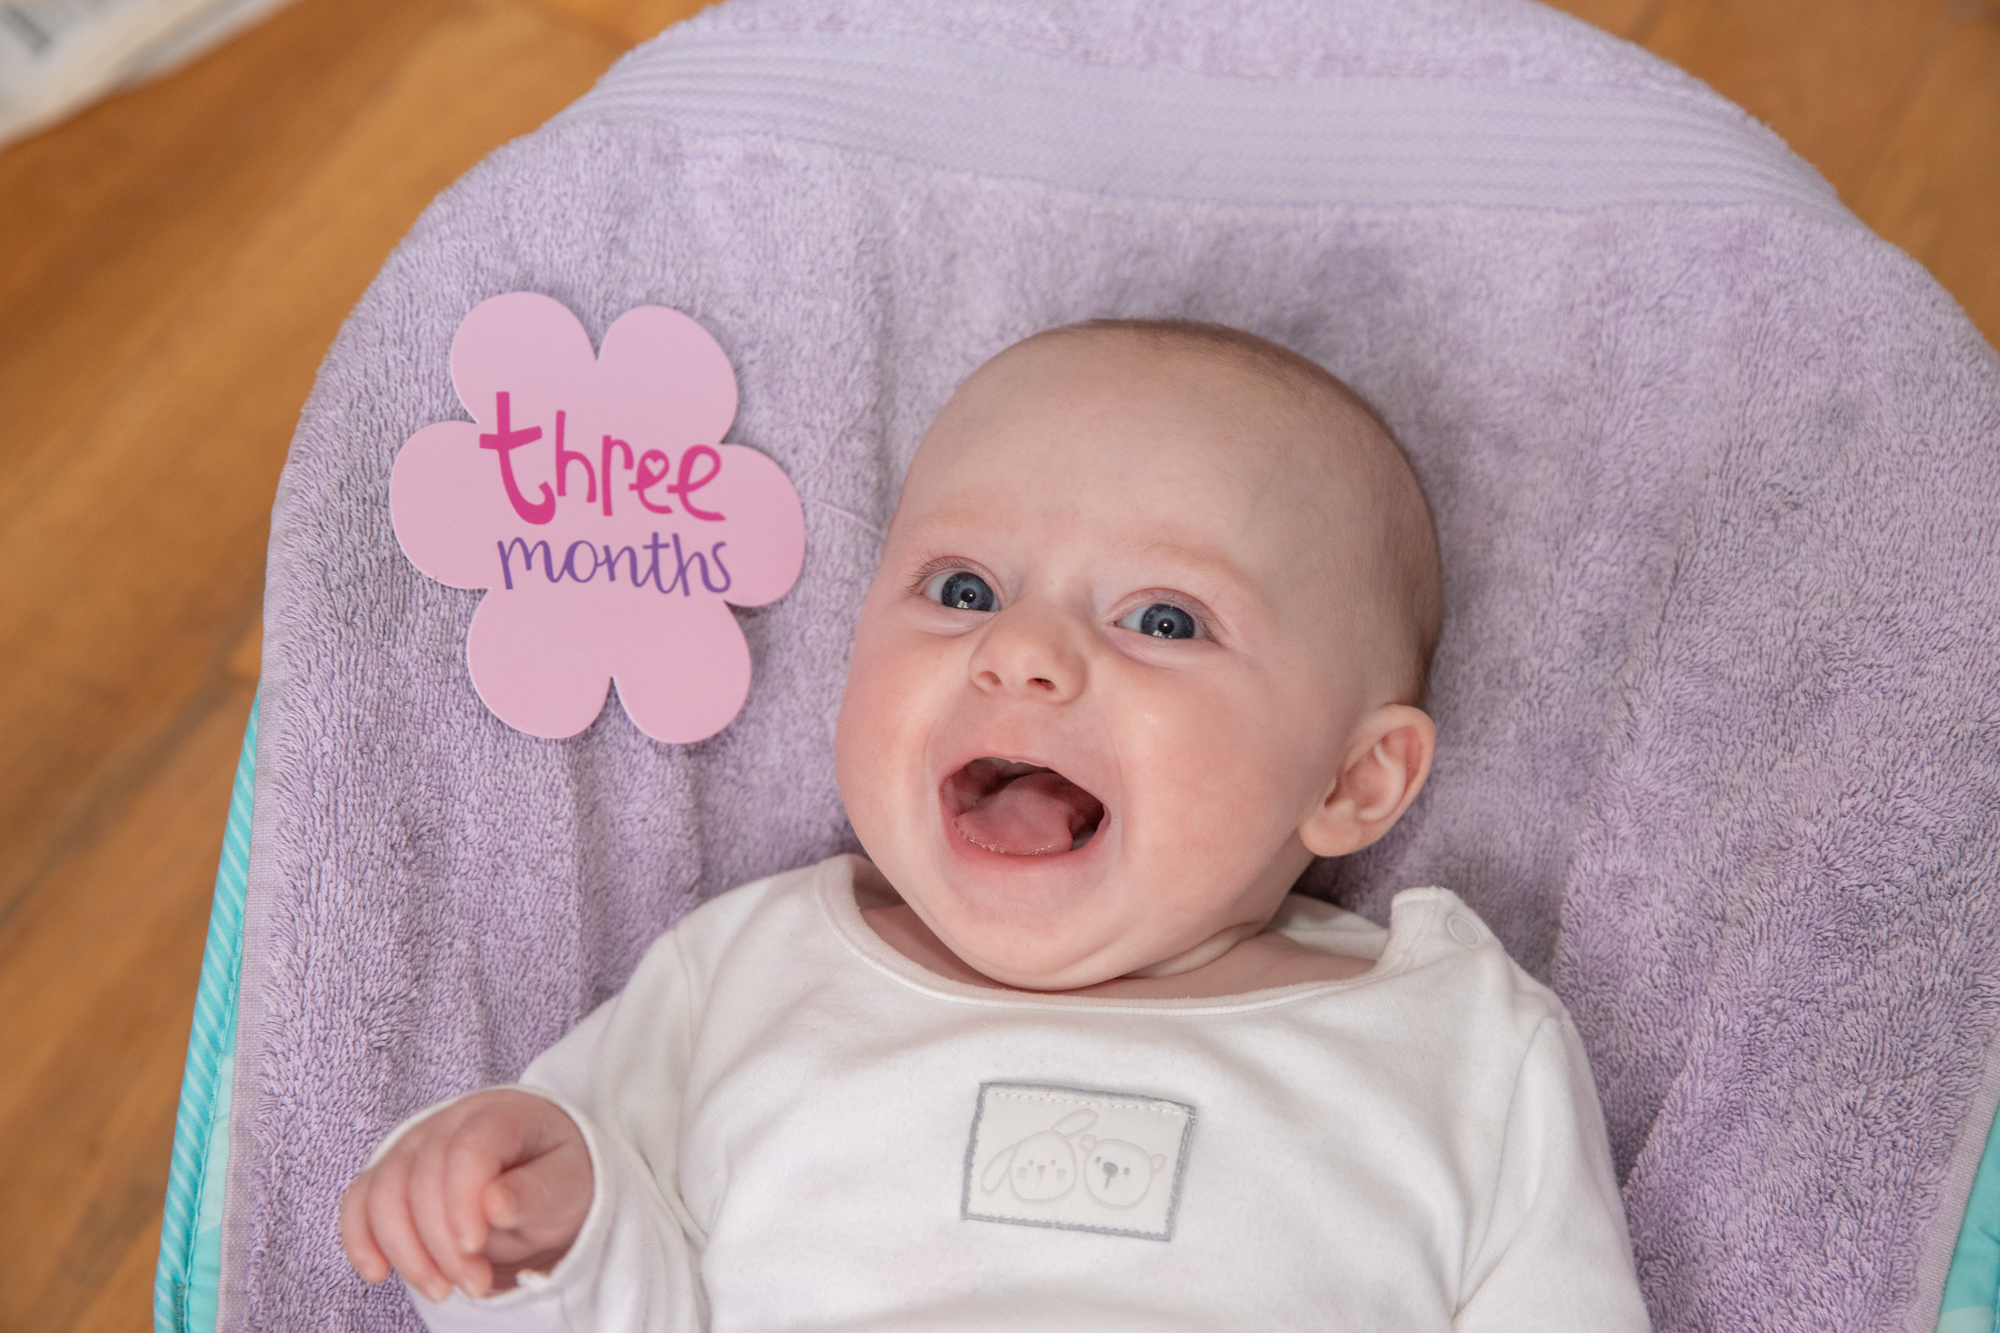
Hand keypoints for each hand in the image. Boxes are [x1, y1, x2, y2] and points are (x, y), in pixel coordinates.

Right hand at [340, 1088, 593, 1301]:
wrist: (543, 1173)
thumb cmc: (558, 1175)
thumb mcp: (568, 1183)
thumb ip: (536, 1192)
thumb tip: (495, 1206)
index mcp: (503, 1114)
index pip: (469, 1147)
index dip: (462, 1201)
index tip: (475, 1248)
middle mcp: (451, 1121)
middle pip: (423, 1178)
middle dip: (442, 1244)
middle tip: (475, 1284)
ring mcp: (416, 1144)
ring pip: (384, 1191)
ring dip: (405, 1250)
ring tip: (441, 1289)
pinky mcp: (393, 1172)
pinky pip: (360, 1200)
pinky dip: (360, 1238)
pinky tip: (378, 1273)